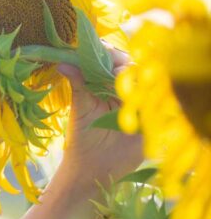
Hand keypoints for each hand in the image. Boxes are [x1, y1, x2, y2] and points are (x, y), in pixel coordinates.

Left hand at [54, 43, 144, 193]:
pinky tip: (140, 95)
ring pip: (145, 81)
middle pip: (132, 67)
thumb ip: (78, 84)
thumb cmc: (82, 138)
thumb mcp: (80, 108)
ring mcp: (139, 104)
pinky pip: (157, 103)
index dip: (110, 53)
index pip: (112, 61)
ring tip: (121, 80)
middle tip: (114, 68)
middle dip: (123, 63)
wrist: (92, 168)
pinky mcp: (150, 120)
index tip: (103, 49)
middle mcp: (124, 91)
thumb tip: (62, 63)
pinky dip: (150, 95)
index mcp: (105, 85)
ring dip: (136, 77)